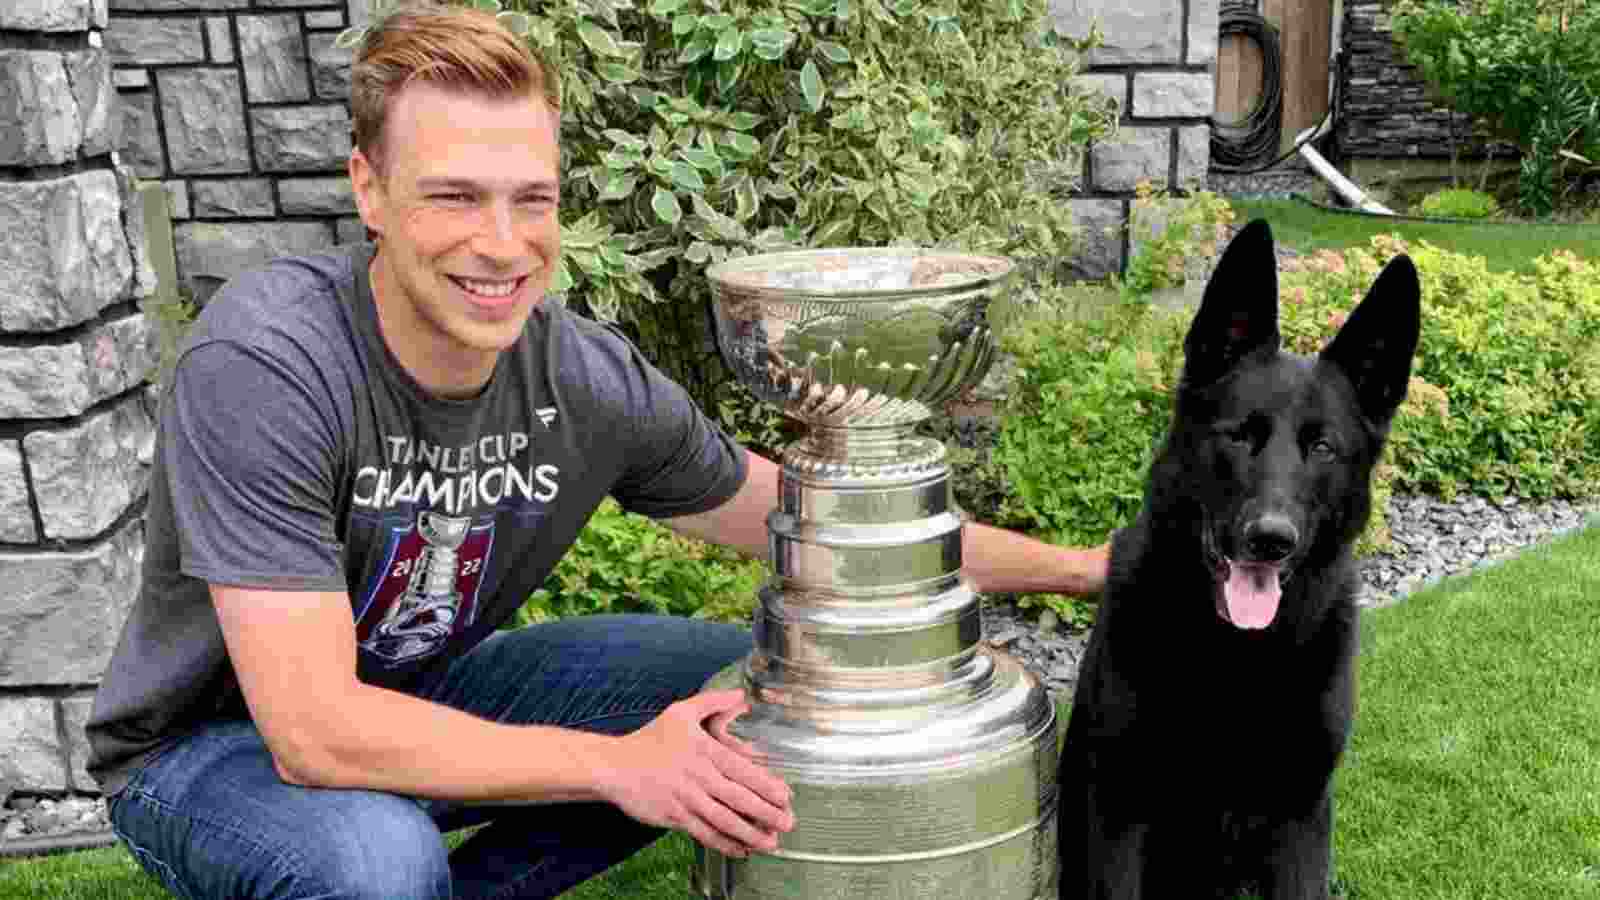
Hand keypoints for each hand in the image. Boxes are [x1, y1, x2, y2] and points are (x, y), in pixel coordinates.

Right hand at [599, 689, 793, 857]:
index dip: (766, 784)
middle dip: (767, 813)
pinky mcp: (674, 816)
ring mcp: (686, 799)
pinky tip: (740, 850)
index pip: (742, 770)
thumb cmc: (650, 738)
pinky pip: (704, 833)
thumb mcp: (681, 712)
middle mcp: (698, 776)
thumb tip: (742, 694)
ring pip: (724, 820)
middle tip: (789, 822)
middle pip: (738, 798)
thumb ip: (713, 702)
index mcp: (704, 751)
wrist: (614, 765)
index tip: (787, 795)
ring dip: (750, 833)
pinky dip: (724, 843)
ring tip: (771, 843)